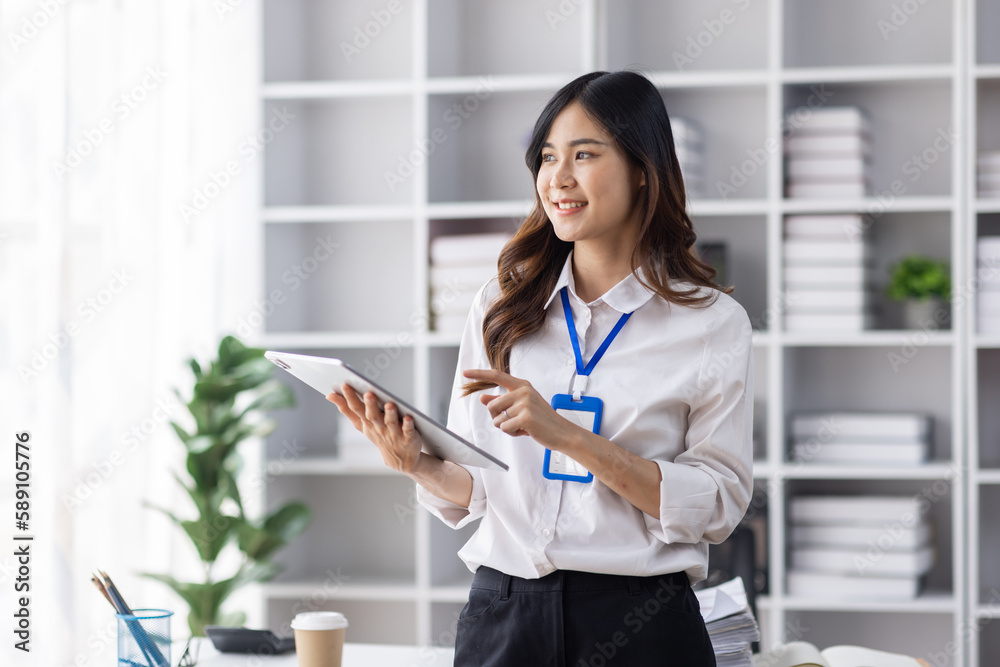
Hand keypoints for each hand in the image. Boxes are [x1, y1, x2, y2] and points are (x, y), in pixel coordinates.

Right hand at [326, 384, 423, 473]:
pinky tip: (409, 417)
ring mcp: (394, 433)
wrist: (401, 459)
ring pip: (391, 423)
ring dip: (390, 414)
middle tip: (368, 393)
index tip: (344, 385)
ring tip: (389, 404)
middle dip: (370, 405)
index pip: (357, 409)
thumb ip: (346, 409)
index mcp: (367, 422)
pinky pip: (409, 430)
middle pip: (373, 416)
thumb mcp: (362, 424)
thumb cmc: (379, 435)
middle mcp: (379, 428)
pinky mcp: (409, 437)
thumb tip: (329, 394)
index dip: (350, 398)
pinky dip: (408, 425)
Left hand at [462, 368, 582, 450]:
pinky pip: (504, 428)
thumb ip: (501, 401)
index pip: (496, 375)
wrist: (561, 432)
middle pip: (491, 406)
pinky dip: (512, 433)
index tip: (465, 372)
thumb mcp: (521, 407)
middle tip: (515, 422)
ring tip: (523, 426)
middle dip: (498, 418)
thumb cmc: (541, 419)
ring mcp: (525, 403)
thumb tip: (483, 398)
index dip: (479, 374)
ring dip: (507, 427)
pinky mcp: (526, 417)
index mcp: (522, 386)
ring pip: (497, 419)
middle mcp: (523, 391)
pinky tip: (526, 431)